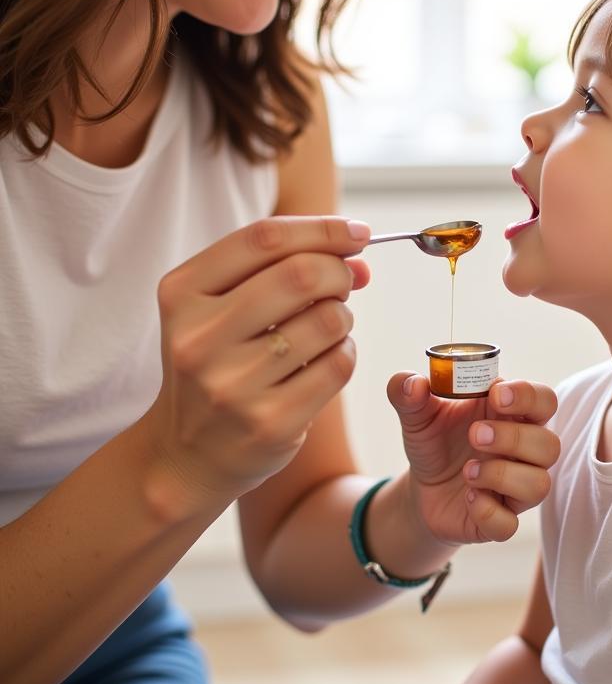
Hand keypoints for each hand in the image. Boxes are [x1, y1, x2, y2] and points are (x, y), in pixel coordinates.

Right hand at [144, 216, 370, 509]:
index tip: (358, 231)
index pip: (264, 239)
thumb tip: (356, 252)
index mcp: (181, 294)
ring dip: (343, 316)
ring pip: (328, 320)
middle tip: (346, 280)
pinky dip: (345, 352)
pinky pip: (338, 365)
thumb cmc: (217, 361)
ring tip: (327, 326)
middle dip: (338, 271)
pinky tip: (325, 359)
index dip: (322, 229)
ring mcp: (232, 386)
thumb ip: (280, 268)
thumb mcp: (220, 306)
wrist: (185, 454)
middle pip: (301, 274)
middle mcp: (198, 339)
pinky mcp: (269, 424)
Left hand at [386, 373, 559, 543]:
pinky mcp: (500, 521)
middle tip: (474, 434)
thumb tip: (412, 384)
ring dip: (502, 475)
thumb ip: (409, 392)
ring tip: (467, 470)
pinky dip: (486, 511)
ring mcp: (516, 489)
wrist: (420, 490)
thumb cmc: (434, 442)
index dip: (528, 396)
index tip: (495, 395)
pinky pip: (509, 524)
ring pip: (539, 485)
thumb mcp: (416, 414)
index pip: (544, 400)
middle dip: (514, 437)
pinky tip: (467, 497)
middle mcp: (524, 453)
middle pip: (550, 444)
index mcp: (512, 416)